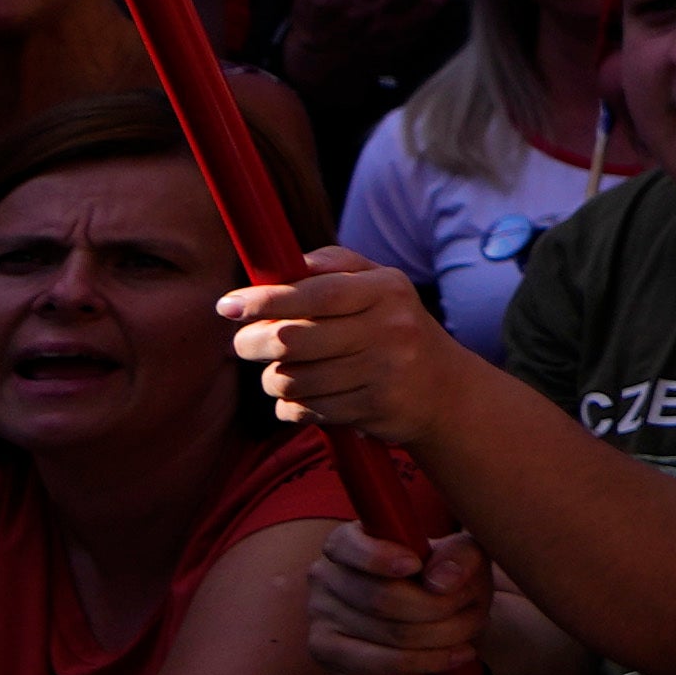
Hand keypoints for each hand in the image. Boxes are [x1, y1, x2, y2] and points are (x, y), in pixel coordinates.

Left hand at [218, 247, 457, 447]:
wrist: (448, 390)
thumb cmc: (396, 328)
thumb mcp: (380, 286)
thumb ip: (334, 265)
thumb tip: (281, 266)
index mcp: (387, 290)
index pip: (316, 293)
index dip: (265, 300)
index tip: (228, 306)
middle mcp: (390, 329)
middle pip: (292, 339)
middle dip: (252, 343)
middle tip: (244, 344)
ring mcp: (384, 372)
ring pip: (291, 379)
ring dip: (274, 378)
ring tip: (286, 371)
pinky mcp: (374, 409)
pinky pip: (305, 410)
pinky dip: (292, 405)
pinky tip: (308, 396)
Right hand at [294, 521, 496, 674]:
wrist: (436, 615)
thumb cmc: (446, 576)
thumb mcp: (464, 555)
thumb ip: (459, 556)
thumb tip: (442, 580)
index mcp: (347, 542)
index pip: (348, 546)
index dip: (379, 557)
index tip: (415, 564)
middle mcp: (325, 578)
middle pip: (381, 600)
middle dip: (439, 611)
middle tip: (474, 614)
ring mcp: (319, 619)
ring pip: (384, 642)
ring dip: (437, 647)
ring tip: (466, 645)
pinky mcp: (327, 656)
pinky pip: (373, 673)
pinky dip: (416, 671)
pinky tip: (442, 663)